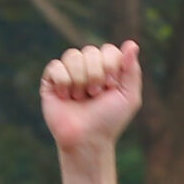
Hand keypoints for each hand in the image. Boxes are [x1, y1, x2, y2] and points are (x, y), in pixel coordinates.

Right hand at [40, 40, 143, 154]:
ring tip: (80, 98)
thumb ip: (132, 71)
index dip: (110, 66)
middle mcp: (88, 68)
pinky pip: (56, 66)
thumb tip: (132, 44)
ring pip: (72, 55)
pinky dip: (64, 83)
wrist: (87, 139)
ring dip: (80, 80)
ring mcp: (69, 72)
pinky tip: (65, 97)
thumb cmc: (109, 120)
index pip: (108, 50)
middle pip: (90, 51)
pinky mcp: (51, 79)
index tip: (111, 86)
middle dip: (96, 75)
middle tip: (95, 95)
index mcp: (107, 70)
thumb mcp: (129, 98)